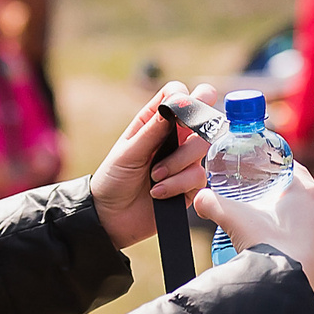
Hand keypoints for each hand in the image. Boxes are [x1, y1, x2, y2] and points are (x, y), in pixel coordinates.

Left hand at [90, 82, 213, 248]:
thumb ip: (152, 130)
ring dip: (177, 163)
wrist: (111, 219)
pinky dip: (177, 185)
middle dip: (192, 131)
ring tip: (154, 176)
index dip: (185, 97)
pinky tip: (157, 192)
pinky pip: (198, 177)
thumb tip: (174, 105)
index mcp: (155, 122)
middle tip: (179, 139)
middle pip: (201, 119)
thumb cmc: (113, 180)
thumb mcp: (128, 152)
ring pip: (201, 148)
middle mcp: (173, 138)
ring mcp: (184, 161)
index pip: (178, 94)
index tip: (180, 110)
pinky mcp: (189, 185)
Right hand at [192, 157, 313, 300]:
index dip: (279, 173)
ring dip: (298, 228)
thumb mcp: (233, 218)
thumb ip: (213, 203)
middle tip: (265, 210)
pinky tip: (289, 257)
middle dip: (286, 203)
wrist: (281, 288)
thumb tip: (200, 199)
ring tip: (276, 235)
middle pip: (304, 199)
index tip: (267, 179)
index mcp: (308, 193)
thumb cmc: (266, 247)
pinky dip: (305, 253)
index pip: (295, 170)